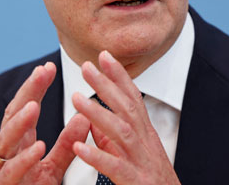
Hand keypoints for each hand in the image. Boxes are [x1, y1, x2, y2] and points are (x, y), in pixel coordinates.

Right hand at [0, 62, 90, 183]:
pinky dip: (23, 160)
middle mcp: (4, 153)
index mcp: (18, 145)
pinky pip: (10, 173)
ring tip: (34, 106)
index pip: (24, 109)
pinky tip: (37, 147)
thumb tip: (83, 117)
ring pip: (4, 142)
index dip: (34, 88)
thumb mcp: (51, 169)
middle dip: (26, 93)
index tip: (47, 67)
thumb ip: (66, 145)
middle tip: (41, 72)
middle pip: (12, 117)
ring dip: (19, 123)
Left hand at [71, 51, 180, 184]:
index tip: (104, 55)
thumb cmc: (152, 184)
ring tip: (75, 98)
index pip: (133, 98)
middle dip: (107, 85)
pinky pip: (115, 167)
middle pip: (127, 108)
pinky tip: (79, 148)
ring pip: (122, 132)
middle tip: (86, 66)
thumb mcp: (133, 157)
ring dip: (98, 113)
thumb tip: (92, 122)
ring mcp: (142, 162)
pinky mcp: (136, 182)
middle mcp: (145, 144)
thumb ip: (112, 140)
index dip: (120, 76)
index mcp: (145, 136)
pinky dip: (97, 156)